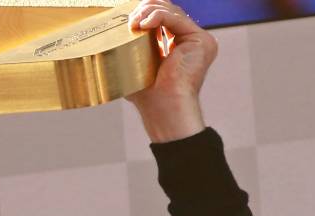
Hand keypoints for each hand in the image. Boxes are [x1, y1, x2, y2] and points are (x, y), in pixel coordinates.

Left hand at [125, 0, 217, 142]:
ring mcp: (199, 41)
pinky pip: (175, 18)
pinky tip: (143, 25)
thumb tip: (113, 39)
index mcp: (181, 46)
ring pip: (171, 11)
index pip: (164, 18)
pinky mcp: (201, 40)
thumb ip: (133, 49)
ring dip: (148, 12)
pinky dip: (157, 16)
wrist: (163, 107)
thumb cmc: (149, 95)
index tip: (128, 19)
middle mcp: (192, 42)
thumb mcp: (136, 65)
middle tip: (130, 19)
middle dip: (146, 9)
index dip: (146, 12)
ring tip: (134, 23)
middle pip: (168, 10)